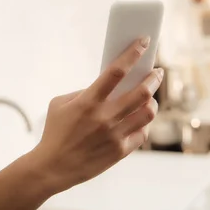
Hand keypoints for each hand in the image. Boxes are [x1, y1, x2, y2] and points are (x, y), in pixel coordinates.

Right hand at [35, 37, 162, 190]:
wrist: (52, 167)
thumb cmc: (55, 132)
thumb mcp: (59, 104)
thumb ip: (83, 92)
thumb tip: (107, 84)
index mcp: (87, 102)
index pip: (116, 71)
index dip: (133, 53)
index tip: (144, 42)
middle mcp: (104, 117)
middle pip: (140, 92)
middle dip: (153, 78)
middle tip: (157, 72)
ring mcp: (114, 135)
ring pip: (147, 113)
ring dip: (152, 101)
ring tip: (151, 97)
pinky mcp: (120, 152)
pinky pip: (141, 133)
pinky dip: (143, 123)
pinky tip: (139, 119)